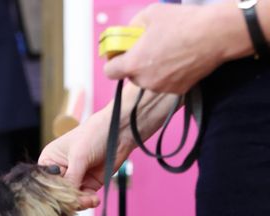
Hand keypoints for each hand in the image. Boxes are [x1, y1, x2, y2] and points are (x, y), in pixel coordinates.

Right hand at [39, 111, 131, 209]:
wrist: (120, 131)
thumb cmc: (93, 135)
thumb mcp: (79, 156)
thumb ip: (71, 178)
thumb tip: (66, 199)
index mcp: (50, 161)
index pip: (47, 182)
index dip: (53, 192)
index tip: (63, 199)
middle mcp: (60, 171)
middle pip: (58, 193)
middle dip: (68, 199)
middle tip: (79, 202)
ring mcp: (75, 178)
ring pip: (71, 198)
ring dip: (80, 202)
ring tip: (90, 199)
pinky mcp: (89, 183)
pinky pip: (84, 198)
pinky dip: (89, 201)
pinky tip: (94, 199)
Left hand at [104, 3, 244, 93]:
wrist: (216, 34)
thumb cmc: (182, 22)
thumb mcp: (149, 14)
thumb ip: (132, 27)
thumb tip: (128, 34)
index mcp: (133, 63)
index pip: (109, 71)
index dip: (113, 61)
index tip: (120, 53)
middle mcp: (145, 80)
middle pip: (131, 75)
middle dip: (136, 63)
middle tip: (149, 47)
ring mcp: (162, 87)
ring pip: (149, 79)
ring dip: (153, 68)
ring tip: (169, 50)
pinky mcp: (179, 90)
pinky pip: (166, 82)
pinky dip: (169, 73)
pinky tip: (180, 58)